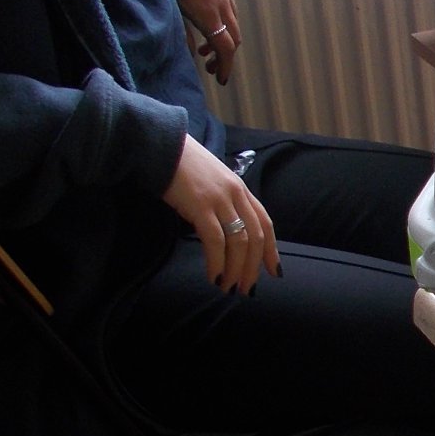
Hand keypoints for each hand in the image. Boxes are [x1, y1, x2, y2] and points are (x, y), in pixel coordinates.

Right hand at [162, 134, 279, 292]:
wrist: (160, 146)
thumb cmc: (180, 167)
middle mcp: (236, 194)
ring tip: (228, 288)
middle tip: (246, 289)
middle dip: (253, 267)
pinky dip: (217, 262)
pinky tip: (214, 276)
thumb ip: (222, 203)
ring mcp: (220, 199)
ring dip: (236, 270)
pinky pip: (215, 240)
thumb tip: (224, 233)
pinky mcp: (200, 205)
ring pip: (239, 242)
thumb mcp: (210, 183)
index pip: (264, 223)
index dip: (271, 250)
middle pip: (255, 237)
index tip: (274, 271)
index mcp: (240, 189)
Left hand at [180, 0, 240, 85]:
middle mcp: (221, 5)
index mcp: (207, 13)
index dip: (225, 65)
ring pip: (234, 25)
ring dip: (224, 41)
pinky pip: (230, 12)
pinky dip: (224, 26)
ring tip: (205, 48)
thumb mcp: (171, 7)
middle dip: (225, 57)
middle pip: (234, 38)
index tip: (221, 79)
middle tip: (210, 68)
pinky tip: (210, 26)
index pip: (225, 46)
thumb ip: (183, 32)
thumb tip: (194, 53)